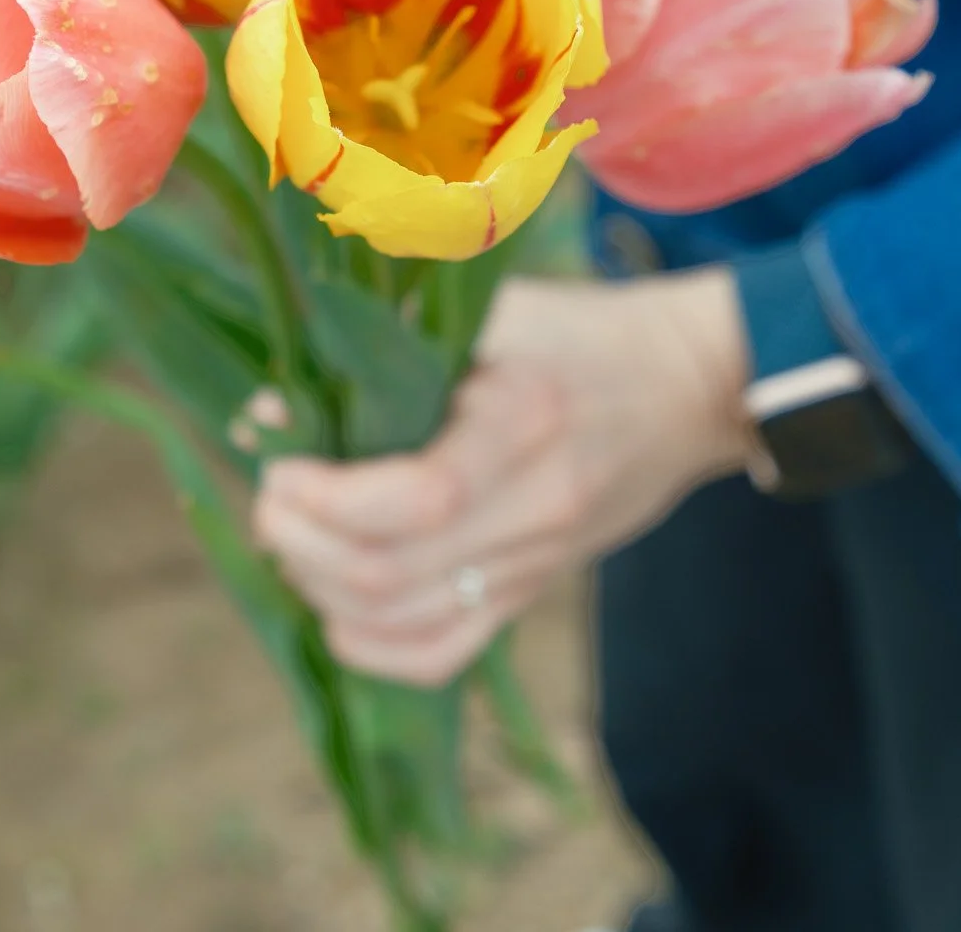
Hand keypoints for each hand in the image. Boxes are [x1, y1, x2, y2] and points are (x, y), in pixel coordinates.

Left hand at [252, 269, 751, 687]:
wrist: (690, 386)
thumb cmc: (580, 329)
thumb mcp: (494, 308)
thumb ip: (387, 344)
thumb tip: (270, 406)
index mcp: (523, 418)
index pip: (418, 497)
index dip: (327, 497)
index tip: (280, 461)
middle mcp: (532, 506)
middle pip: (390, 572)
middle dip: (299, 542)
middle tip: (272, 494)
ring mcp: (535, 562)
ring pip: (401, 621)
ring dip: (319, 588)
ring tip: (292, 536)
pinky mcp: (534, 591)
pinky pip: (441, 652)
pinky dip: (368, 644)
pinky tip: (333, 604)